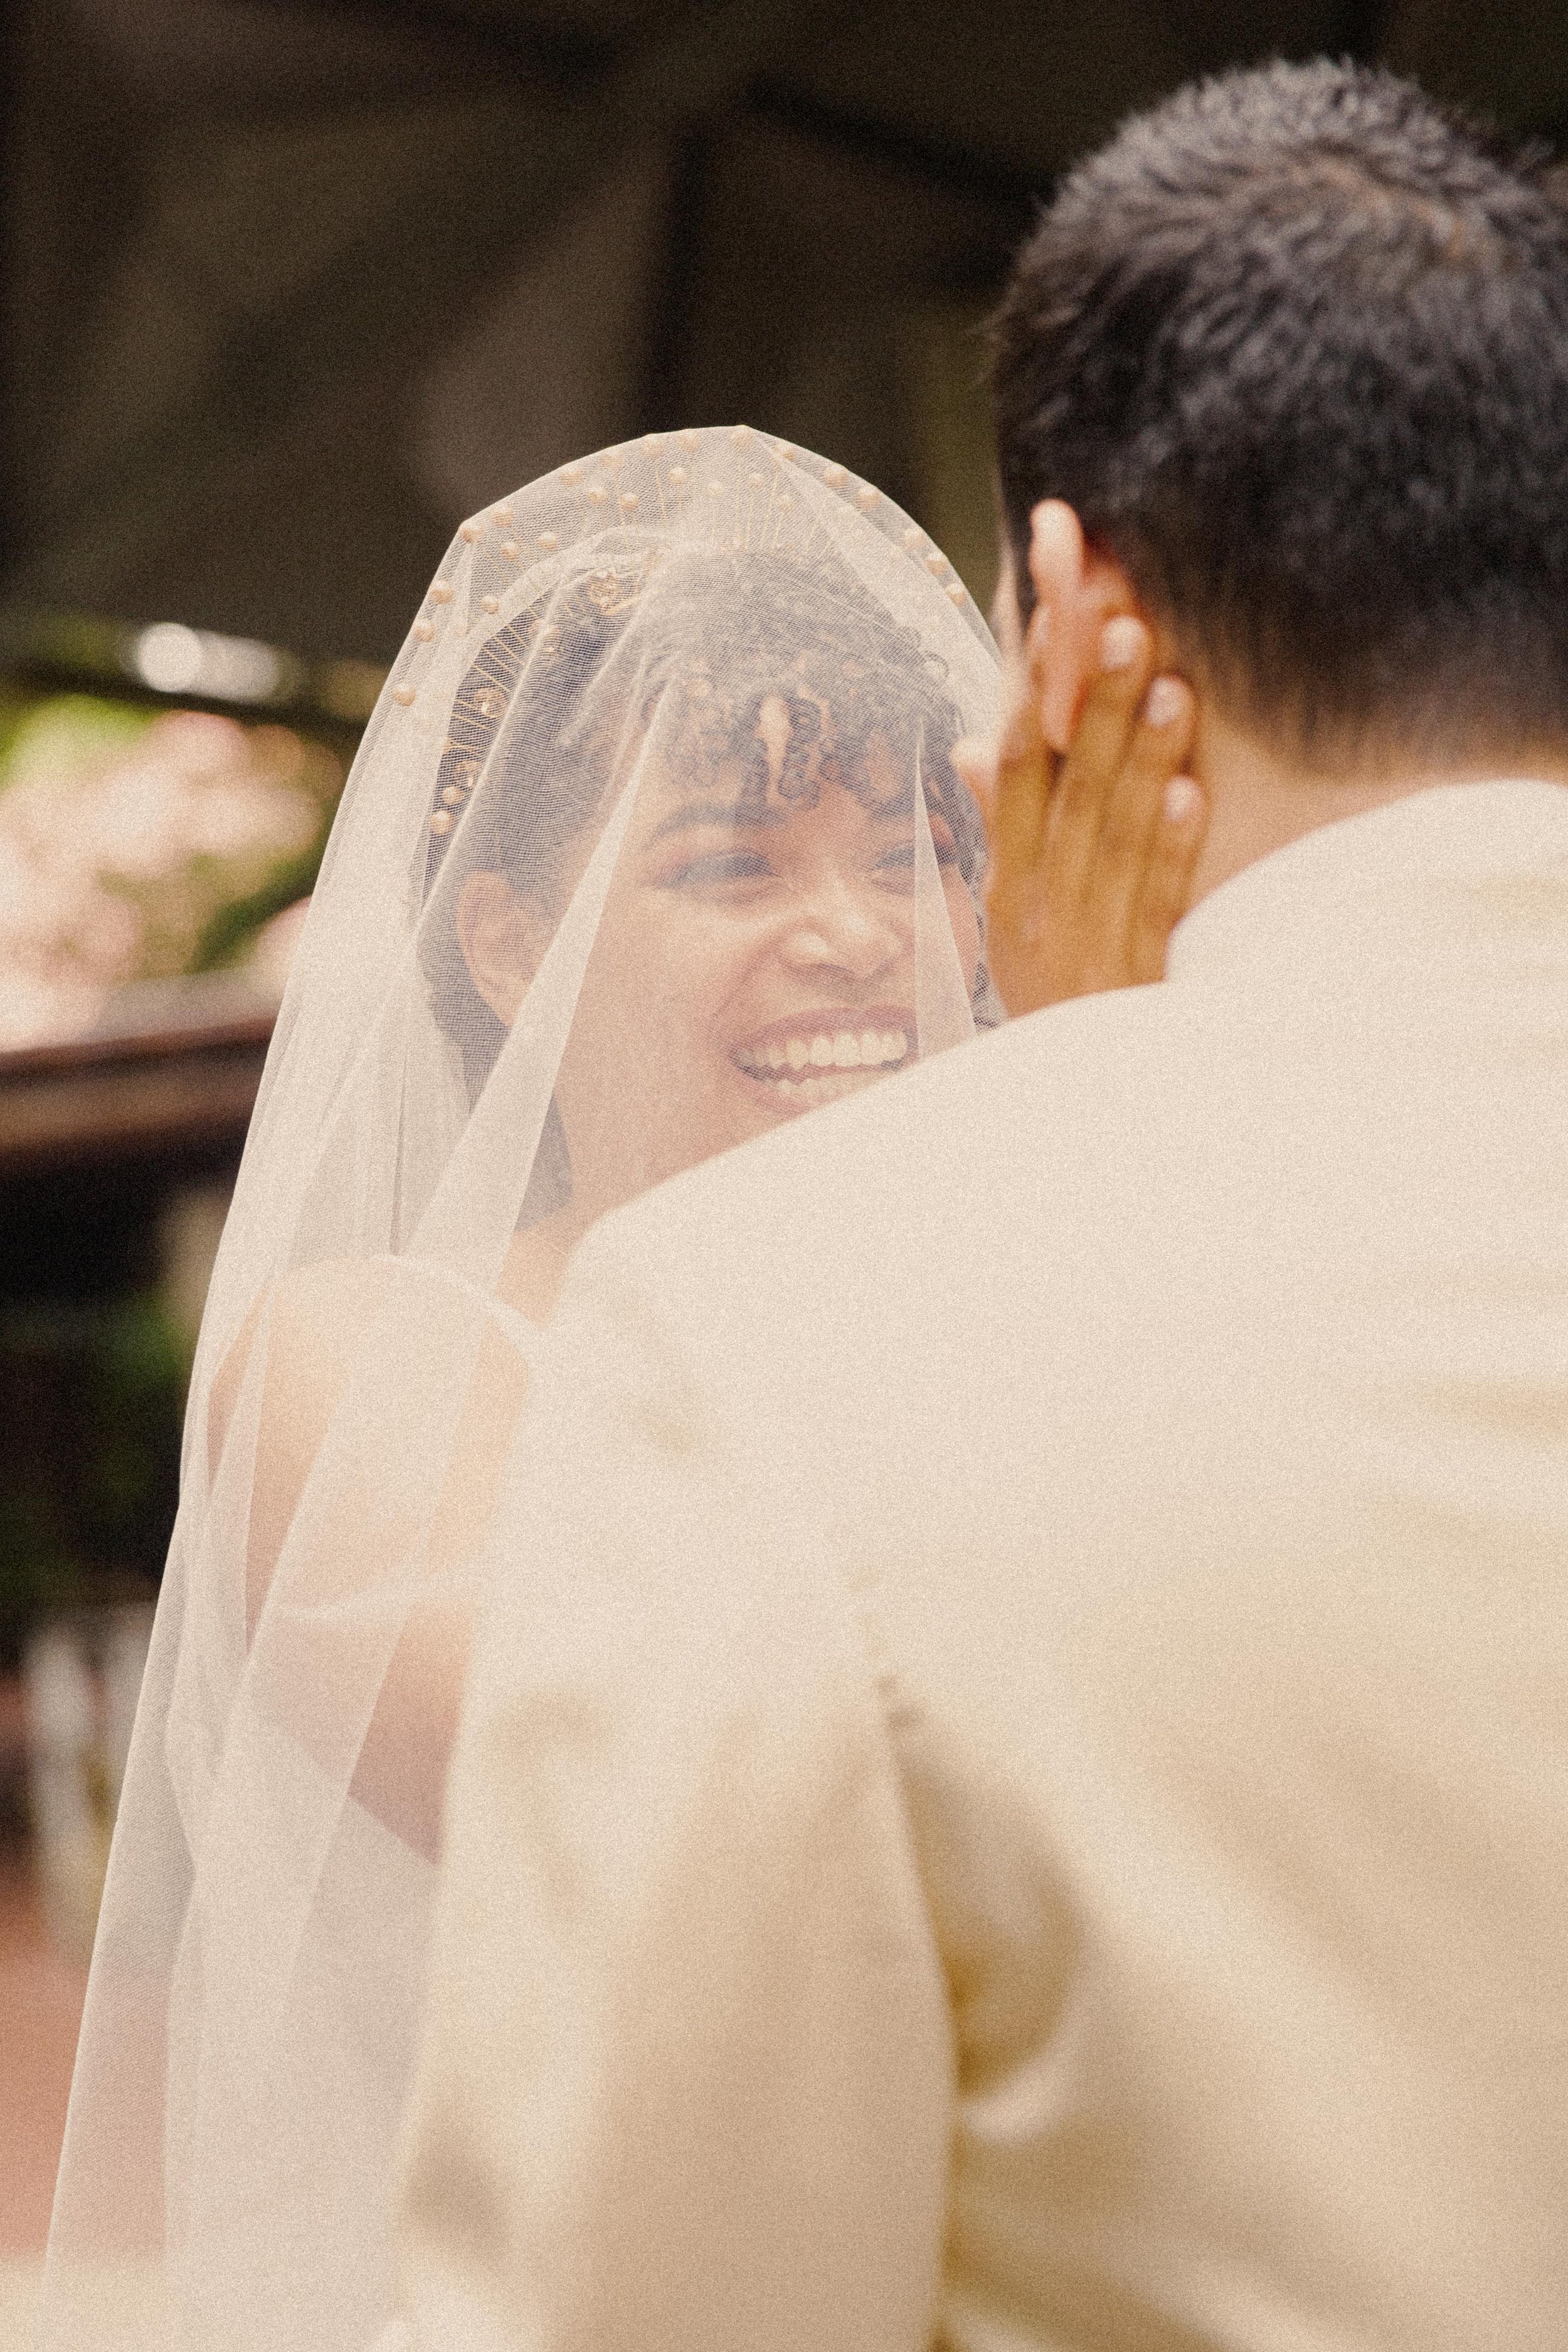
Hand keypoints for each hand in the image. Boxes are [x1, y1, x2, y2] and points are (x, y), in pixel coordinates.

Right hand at [956, 613, 1205, 1016]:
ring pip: (1115, 837)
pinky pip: (1155, 903)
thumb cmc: (1052, 998)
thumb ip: (1002, 828)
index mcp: (1007, 883)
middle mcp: (1039, 905)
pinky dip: (1173, 849)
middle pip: (1069, 791)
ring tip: (1172, 689)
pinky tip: (1194, 796)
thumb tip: (972, 744)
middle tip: (1126, 628)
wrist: (1071, 1112)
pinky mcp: (1136, 976)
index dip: (1033, 695)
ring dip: (1143, 761)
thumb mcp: (1009, 920)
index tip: (1054, 624)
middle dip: (1097, 707)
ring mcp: (1086, 940)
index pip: (1015, 774)